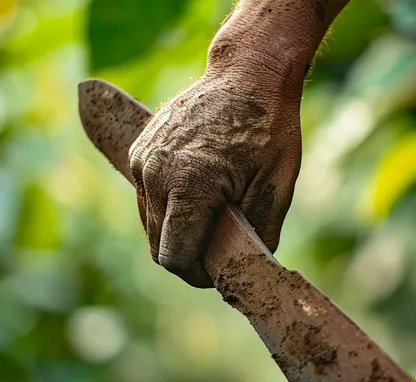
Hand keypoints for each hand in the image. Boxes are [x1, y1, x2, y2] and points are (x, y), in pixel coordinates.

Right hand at [129, 55, 302, 287]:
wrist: (247, 73)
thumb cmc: (269, 128)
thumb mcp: (276, 188)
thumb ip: (256, 238)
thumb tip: (242, 271)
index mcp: (188, 185)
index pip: (175, 258)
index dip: (198, 274)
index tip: (220, 272)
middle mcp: (155, 174)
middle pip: (159, 246)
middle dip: (188, 256)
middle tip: (220, 250)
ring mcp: (143, 161)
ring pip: (150, 225)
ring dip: (177, 233)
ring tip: (211, 219)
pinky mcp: (139, 151)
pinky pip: (148, 199)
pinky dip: (169, 209)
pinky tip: (196, 196)